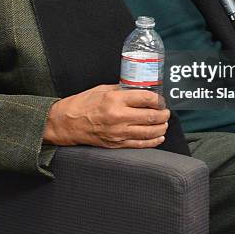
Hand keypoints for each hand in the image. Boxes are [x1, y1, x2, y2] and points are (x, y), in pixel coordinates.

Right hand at [43, 84, 169, 148]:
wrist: (67, 123)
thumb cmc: (84, 103)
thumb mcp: (104, 89)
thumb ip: (123, 90)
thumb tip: (141, 89)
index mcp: (116, 99)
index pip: (146, 99)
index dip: (158, 100)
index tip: (161, 100)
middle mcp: (118, 117)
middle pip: (151, 117)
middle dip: (163, 115)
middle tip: (166, 112)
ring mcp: (118, 133)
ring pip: (148, 132)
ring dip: (161, 128)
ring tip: (164, 123)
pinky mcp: (116, 144)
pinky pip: (139, 144)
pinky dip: (152, 141)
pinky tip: (158, 137)